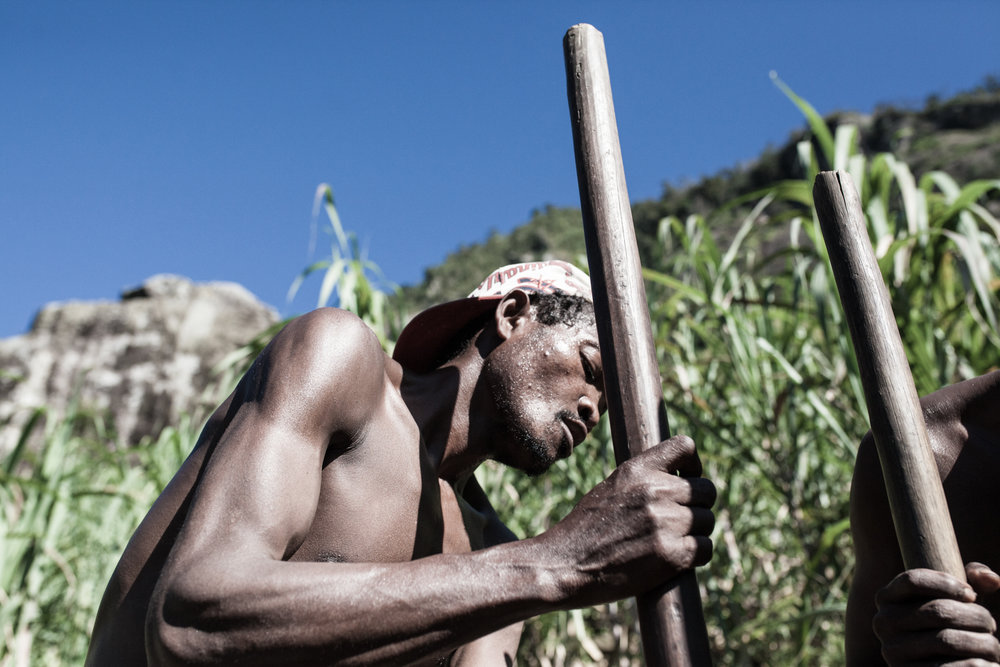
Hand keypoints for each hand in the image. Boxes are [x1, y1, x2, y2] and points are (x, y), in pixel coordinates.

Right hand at [541, 435, 715, 605]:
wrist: (564, 565)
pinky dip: (695, 555)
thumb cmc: (583, 530)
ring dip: (696, 532)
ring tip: (672, 541)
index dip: (693, 465)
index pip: (686, 446)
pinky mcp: (672, 556)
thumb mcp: (610, 489)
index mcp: (637, 470)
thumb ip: (642, 481)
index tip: (685, 480)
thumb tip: (677, 481)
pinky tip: (675, 558)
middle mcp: (655, 491)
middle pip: (706, 490)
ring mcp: (666, 523)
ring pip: (708, 521)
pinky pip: (706, 549)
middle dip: (698, 505)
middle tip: (680, 519)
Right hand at [874, 566, 999, 664]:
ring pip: (947, 640)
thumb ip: (972, 580)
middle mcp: (883, 622)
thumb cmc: (951, 625)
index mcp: (887, 598)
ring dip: (981, 642)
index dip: (946, 583)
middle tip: (990, 623)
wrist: (940, 664)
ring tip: (991, 644)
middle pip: (936, 610)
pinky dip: (976, 664)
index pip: (912, 580)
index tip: (972, 594)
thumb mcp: (956, 599)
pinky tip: (985, 662)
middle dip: (974, 615)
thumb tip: (989, 578)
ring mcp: (892, 651)